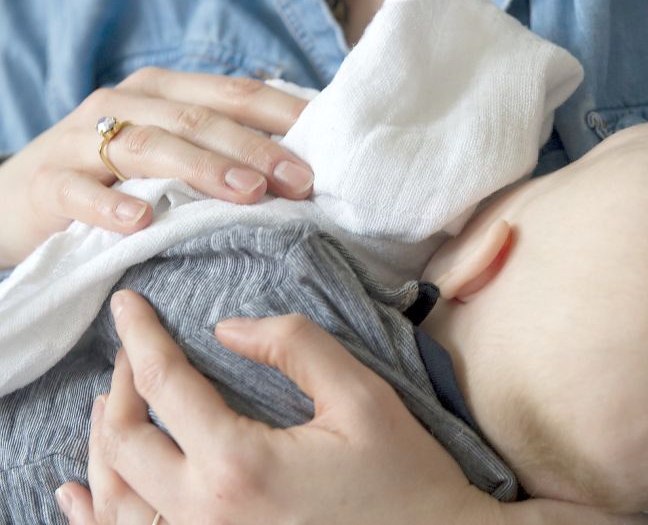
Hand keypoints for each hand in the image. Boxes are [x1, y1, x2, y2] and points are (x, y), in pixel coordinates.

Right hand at [0, 68, 313, 266]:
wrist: (21, 202)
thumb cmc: (115, 179)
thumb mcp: (170, 155)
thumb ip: (222, 152)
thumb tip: (302, 169)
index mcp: (164, 92)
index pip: (233, 94)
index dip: (281, 119)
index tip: (325, 153)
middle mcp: (125, 104)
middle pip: (200, 119)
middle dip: (256, 149)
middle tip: (299, 182)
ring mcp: (82, 141)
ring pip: (148, 146)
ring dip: (202, 169)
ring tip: (247, 194)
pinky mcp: (48, 182)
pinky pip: (79, 191)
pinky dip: (111, 204)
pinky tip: (142, 221)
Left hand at [56, 290, 500, 524]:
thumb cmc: (404, 477)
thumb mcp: (363, 397)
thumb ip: (297, 347)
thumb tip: (231, 329)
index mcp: (239, 465)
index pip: (166, 386)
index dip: (142, 337)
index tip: (127, 305)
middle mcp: (206, 514)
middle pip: (125, 445)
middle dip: (120, 388)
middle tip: (135, 351)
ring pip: (118, 500)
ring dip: (105, 445)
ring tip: (110, 405)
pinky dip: (102, 512)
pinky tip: (82, 495)